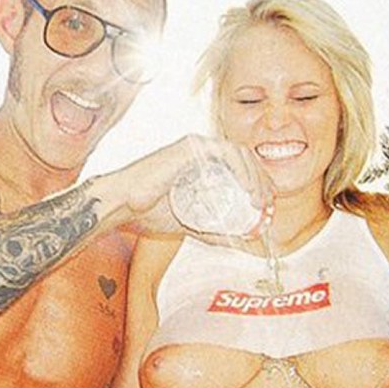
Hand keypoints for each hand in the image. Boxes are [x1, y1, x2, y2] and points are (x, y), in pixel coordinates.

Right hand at [121, 135, 272, 235]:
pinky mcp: (191, 147)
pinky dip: (241, 169)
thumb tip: (241, 240)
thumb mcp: (189, 224)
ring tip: (259, 200)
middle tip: (267, 204)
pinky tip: (247, 188)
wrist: (121, 206)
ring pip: (239, 153)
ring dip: (255, 176)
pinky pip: (226, 153)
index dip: (257, 183)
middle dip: (262, 180)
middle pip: (244, 158)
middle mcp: (200, 151)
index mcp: (200, 164)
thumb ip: (213, 230)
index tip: (265, 205)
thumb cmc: (146, 212)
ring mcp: (196, 147)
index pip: (239, 167)